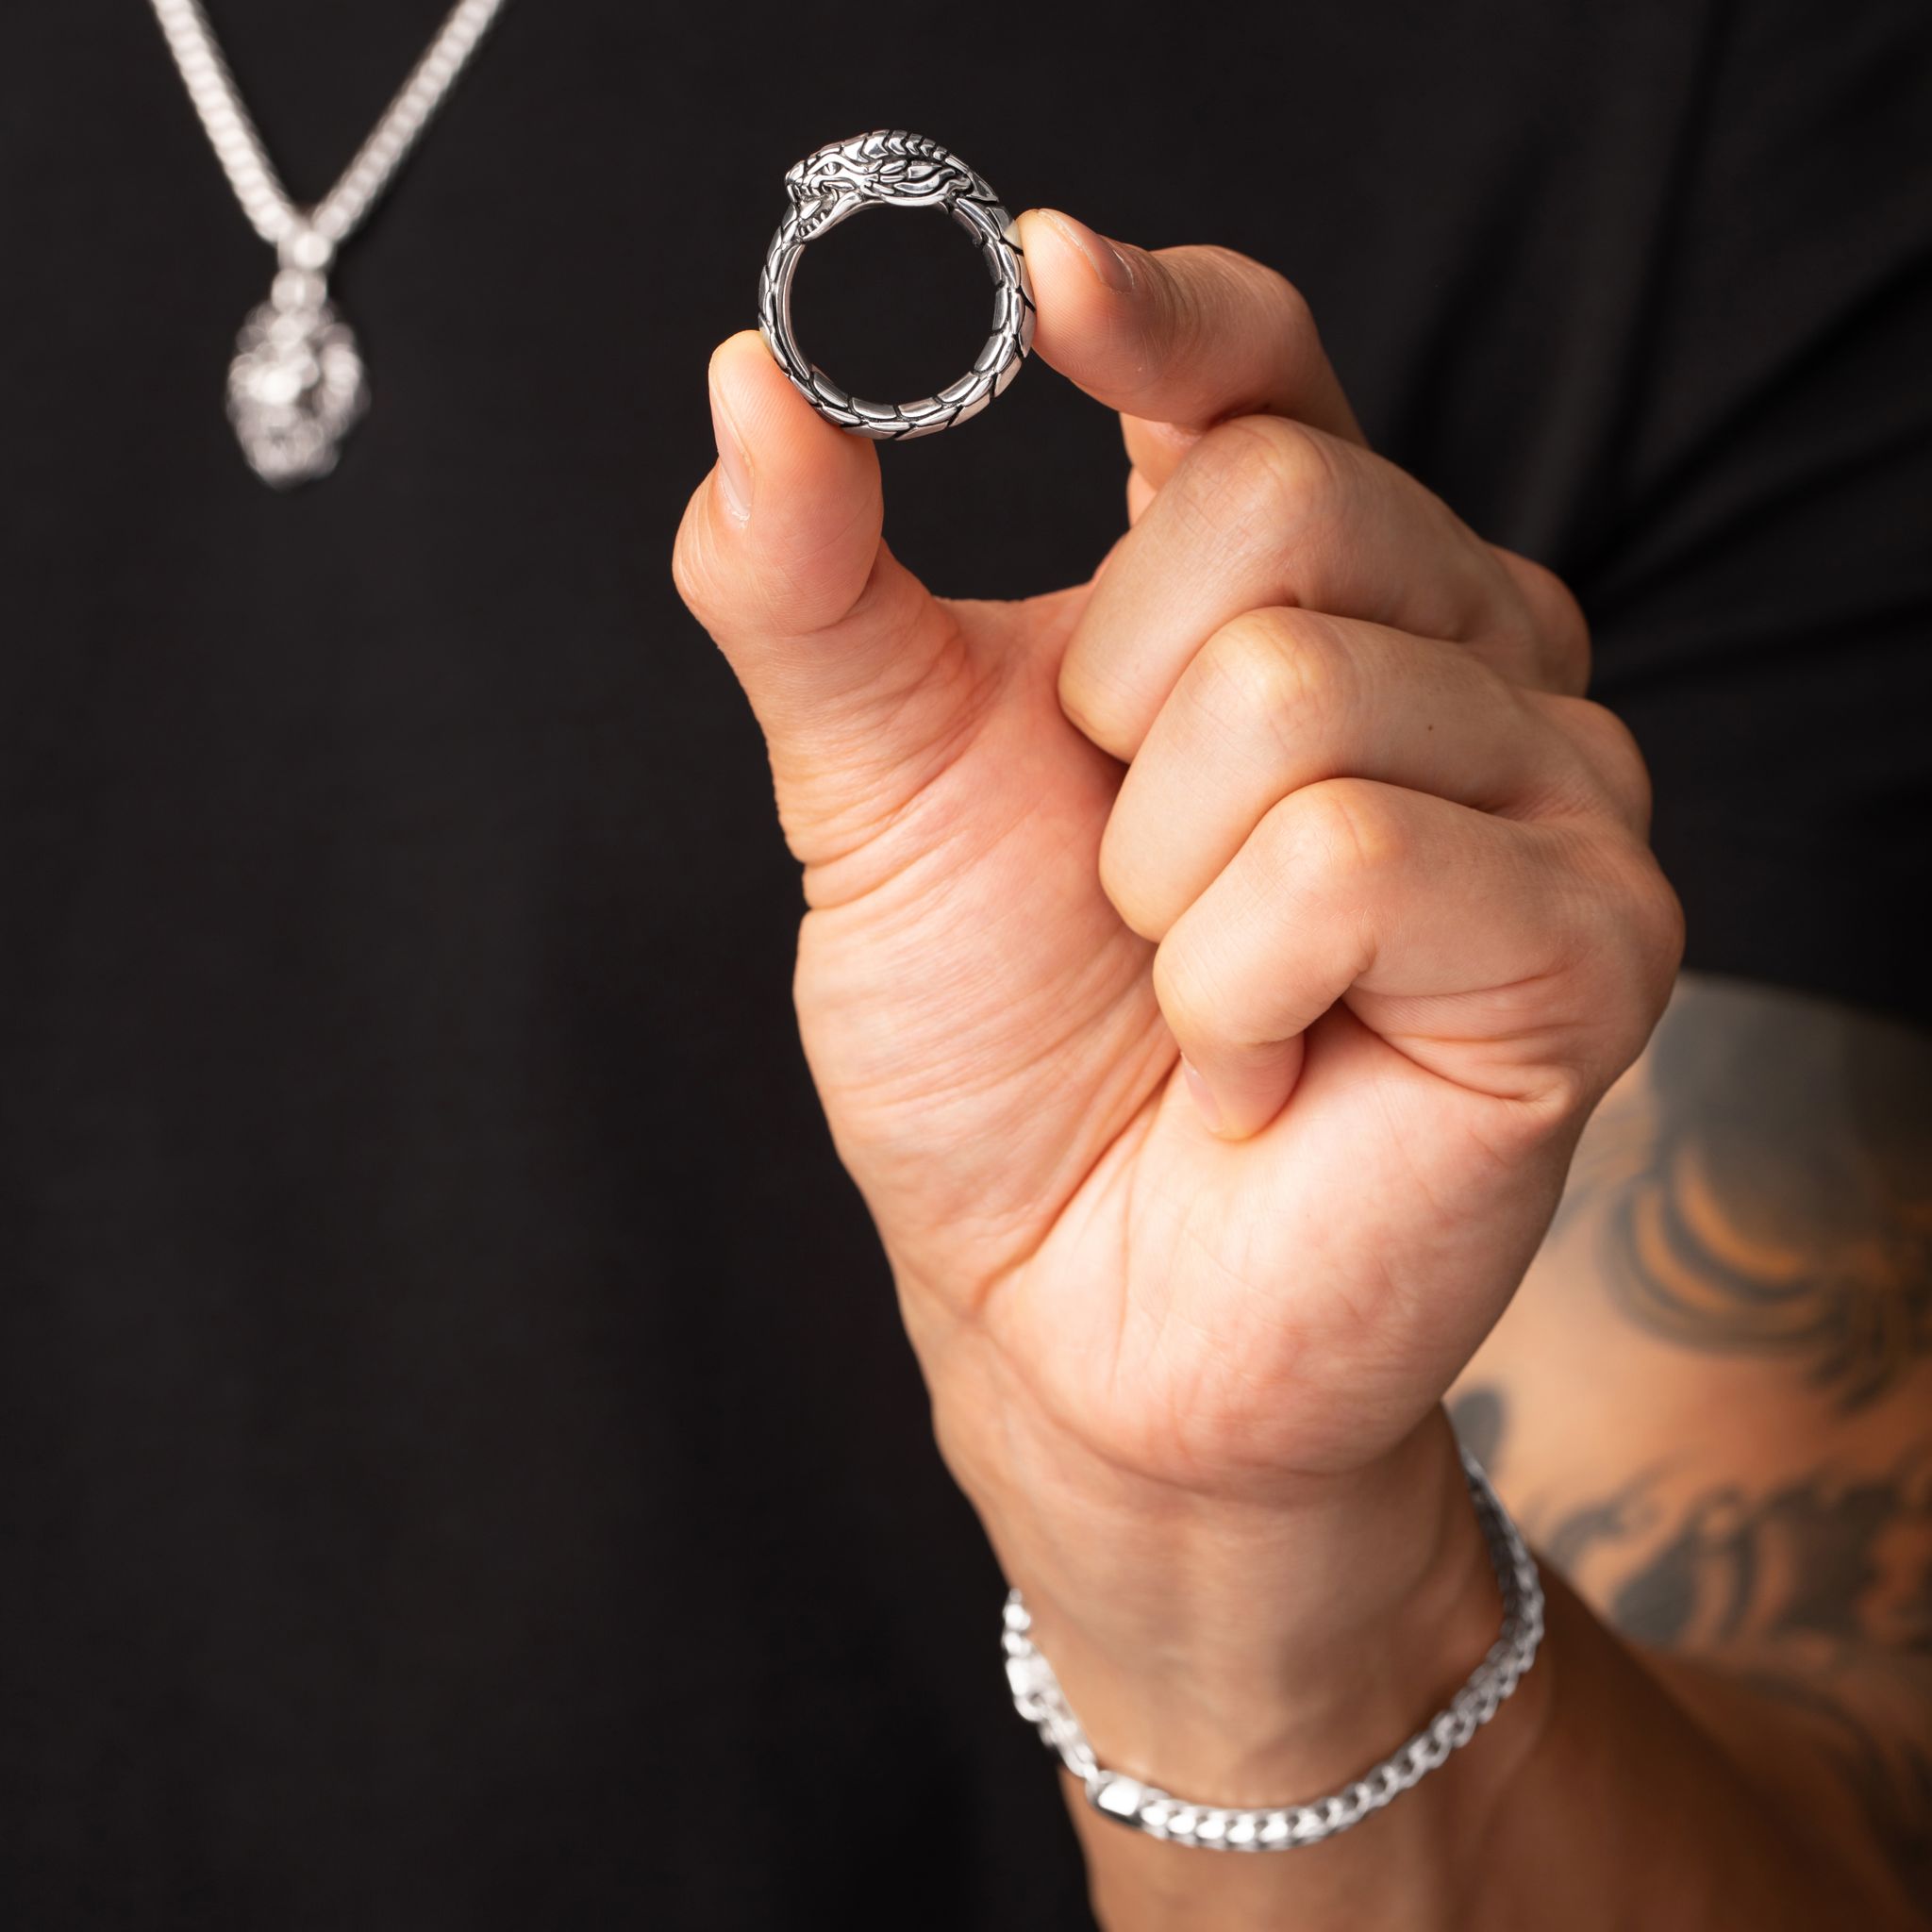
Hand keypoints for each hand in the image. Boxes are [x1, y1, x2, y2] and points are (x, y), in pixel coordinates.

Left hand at [673, 212, 1680, 1780]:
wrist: (1068, 1312)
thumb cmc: (1000, 1056)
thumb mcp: (876, 798)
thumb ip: (812, 595)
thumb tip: (752, 383)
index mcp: (1292, 590)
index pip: (1267, 369)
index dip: (1163, 316)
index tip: (1039, 286)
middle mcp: (1452, 653)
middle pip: (1282, 503)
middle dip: (1111, 730)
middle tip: (1126, 893)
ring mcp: (1549, 793)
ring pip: (1305, 696)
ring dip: (1164, 889)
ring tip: (1200, 997)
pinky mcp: (1592, 944)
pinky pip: (1360, 860)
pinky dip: (1240, 990)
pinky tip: (1266, 1071)